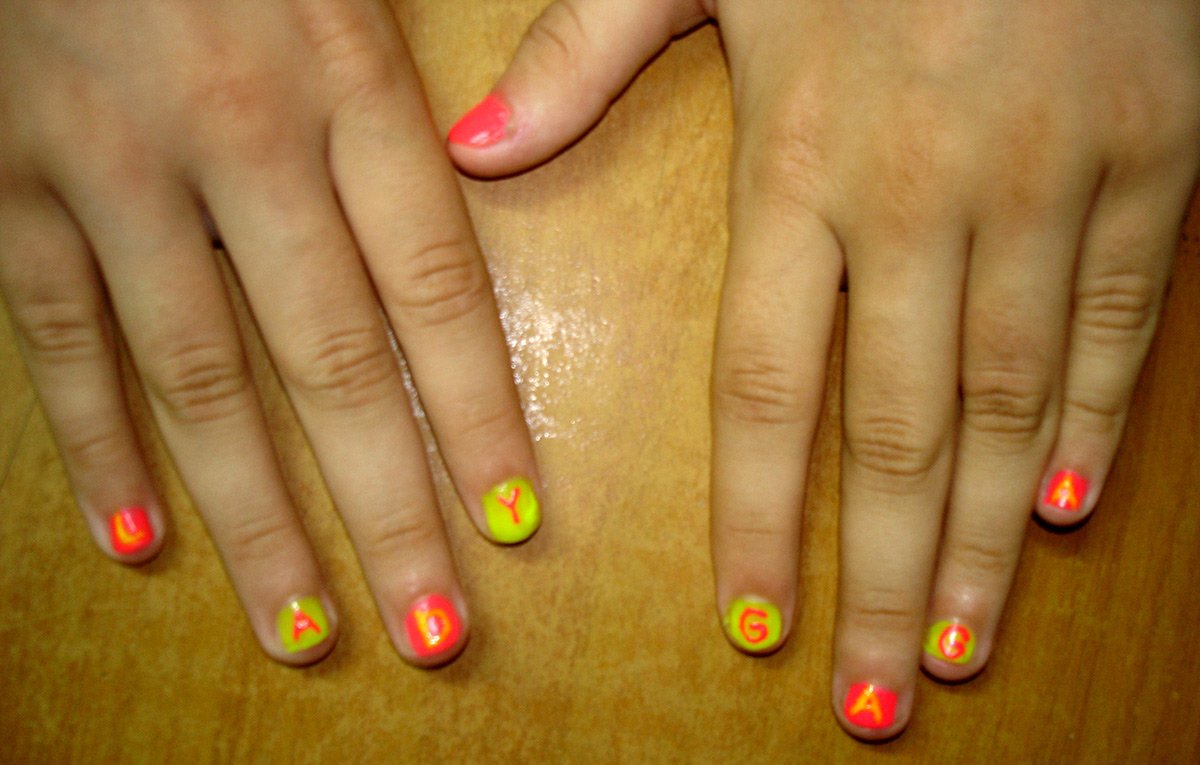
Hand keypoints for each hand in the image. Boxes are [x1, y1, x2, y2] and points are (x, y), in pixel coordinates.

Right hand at [0, 0, 541, 666]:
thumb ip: (407, 90)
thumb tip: (491, 167)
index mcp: (347, 77)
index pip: (436, 287)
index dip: (480, 415)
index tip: (516, 521)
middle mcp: (241, 136)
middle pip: (331, 361)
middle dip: (387, 508)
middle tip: (434, 629)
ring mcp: (115, 163)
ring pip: (196, 376)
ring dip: (253, 518)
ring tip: (301, 628)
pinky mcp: (10, 173)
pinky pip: (54, 330)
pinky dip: (91, 442)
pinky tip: (134, 538)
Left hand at [446, 0, 1199, 734]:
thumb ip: (580, 52)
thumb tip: (470, 148)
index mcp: (805, 160)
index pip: (768, 386)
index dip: (759, 520)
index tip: (753, 626)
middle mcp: (925, 199)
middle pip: (897, 430)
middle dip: (879, 577)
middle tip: (876, 697)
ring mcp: (1046, 183)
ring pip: (1011, 400)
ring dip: (985, 538)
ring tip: (959, 644)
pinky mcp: (1148, 157)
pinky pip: (1122, 318)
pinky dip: (1097, 418)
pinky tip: (1069, 509)